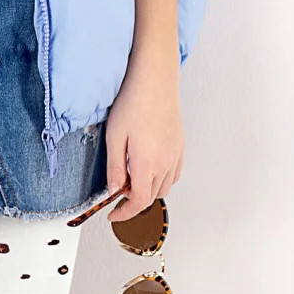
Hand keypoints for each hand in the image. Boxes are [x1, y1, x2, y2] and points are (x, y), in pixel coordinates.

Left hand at [102, 50, 184, 221]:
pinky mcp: (180, 146)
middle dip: (133, 202)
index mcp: (147, 163)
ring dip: (148, 191)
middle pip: (152, 197)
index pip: (138, 201)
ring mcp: (175, 154)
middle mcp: (165, 162)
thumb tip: (114, 190)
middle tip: (117, 194)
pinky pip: (174, 173)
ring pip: (164, 187)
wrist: (154, 79)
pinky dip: (161, 179)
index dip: (124, 213)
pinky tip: (148, 168)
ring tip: (130, 179)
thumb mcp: (114, 136)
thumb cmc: (133, 101)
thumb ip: (114, 168)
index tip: (113, 214)